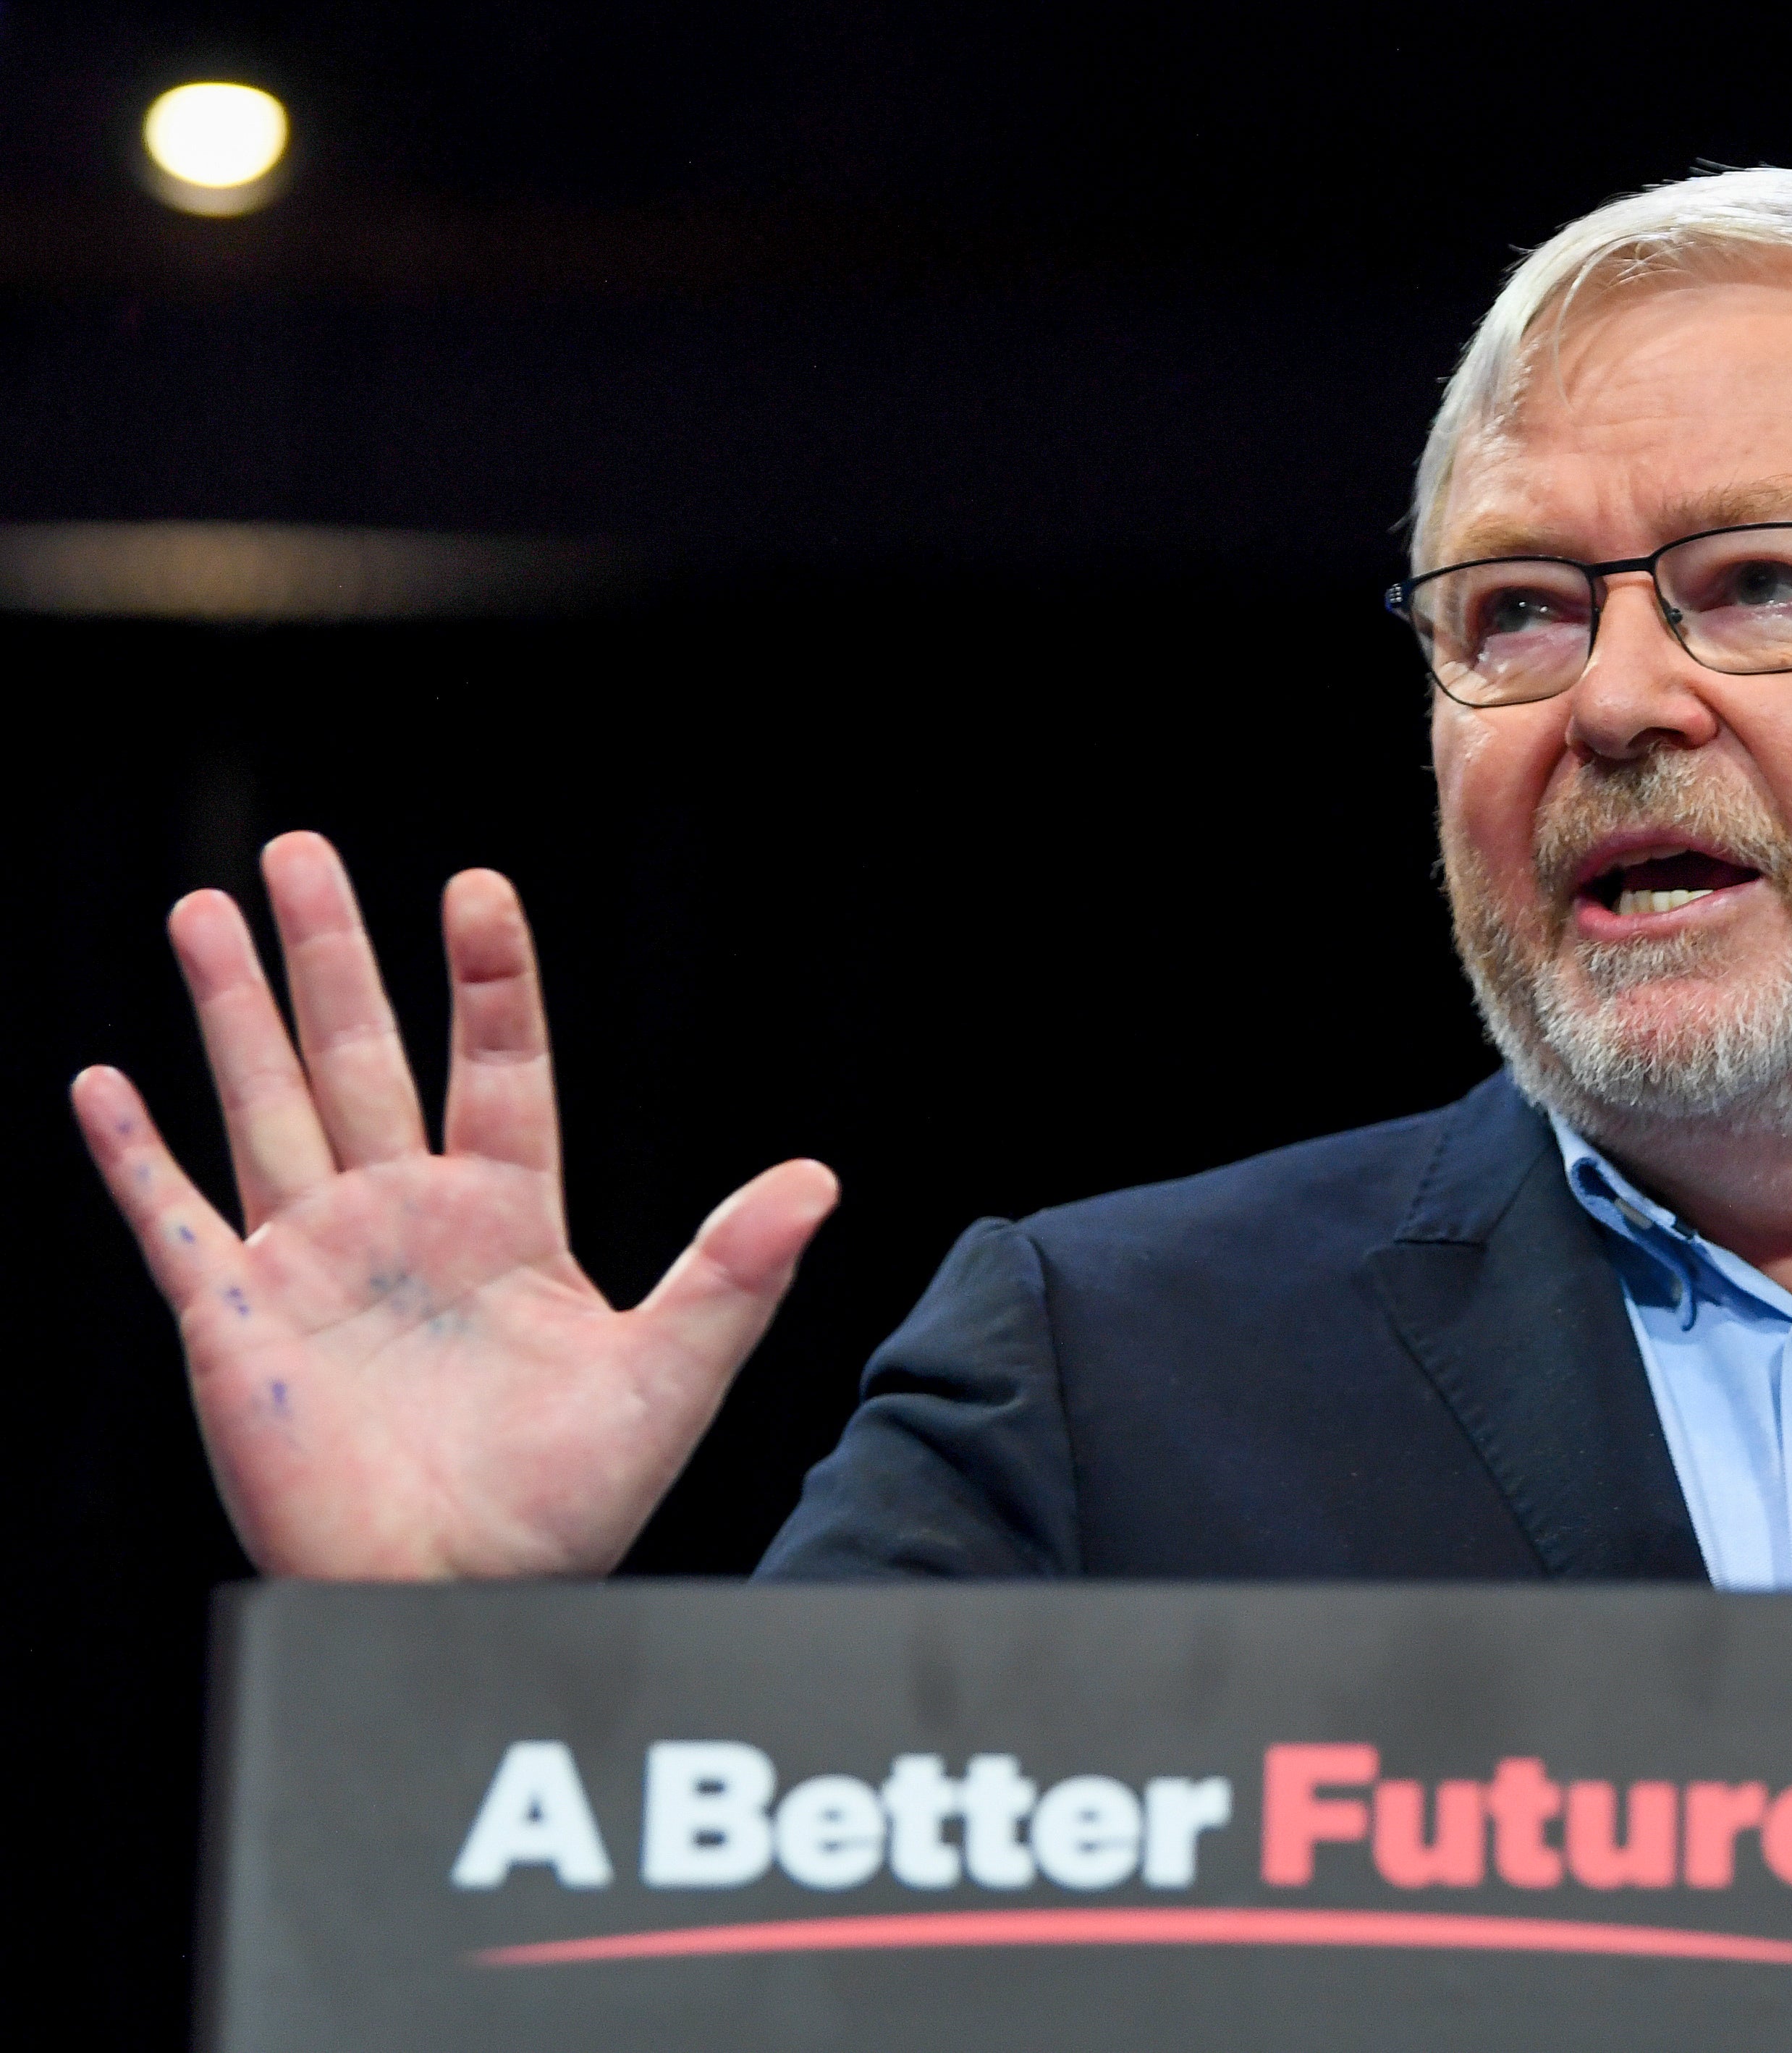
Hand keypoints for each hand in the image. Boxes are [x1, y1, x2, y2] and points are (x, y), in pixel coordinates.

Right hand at [70, 833, 837, 1578]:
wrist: (459, 1600)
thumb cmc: (566, 1508)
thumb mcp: (666, 1379)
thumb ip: (733, 1274)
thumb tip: (820, 1178)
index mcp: (506, 1220)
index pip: (499, 1067)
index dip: (488, 979)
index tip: (475, 887)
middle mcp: (404, 1221)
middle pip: (359, 1058)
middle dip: (330, 955)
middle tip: (298, 851)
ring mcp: (313, 1264)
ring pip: (265, 1106)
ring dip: (233, 1011)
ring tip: (206, 909)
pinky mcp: (235, 1325)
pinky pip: (173, 1222)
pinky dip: (134, 1156)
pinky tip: (101, 1081)